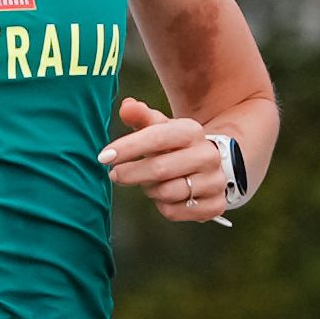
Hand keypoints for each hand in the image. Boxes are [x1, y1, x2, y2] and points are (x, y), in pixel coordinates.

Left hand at [98, 96, 226, 223]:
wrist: (209, 166)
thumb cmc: (174, 146)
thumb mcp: (159, 129)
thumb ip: (141, 117)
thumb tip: (127, 107)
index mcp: (192, 131)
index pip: (157, 137)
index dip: (128, 147)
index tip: (104, 156)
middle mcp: (208, 155)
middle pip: (159, 170)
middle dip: (130, 174)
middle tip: (114, 175)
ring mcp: (215, 182)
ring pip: (165, 193)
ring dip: (149, 189)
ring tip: (148, 182)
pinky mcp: (215, 205)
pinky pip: (174, 211)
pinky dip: (162, 206)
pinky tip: (165, 196)